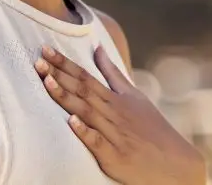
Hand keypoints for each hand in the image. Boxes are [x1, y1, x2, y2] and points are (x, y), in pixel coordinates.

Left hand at [34, 45, 206, 184]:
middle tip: (38, 60)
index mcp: (116, 98)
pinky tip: (71, 122)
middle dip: (59, 74)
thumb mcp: (135, 96)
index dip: (65, 63)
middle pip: (82, 90)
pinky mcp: (114, 156)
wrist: (174, 162)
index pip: (86, 76)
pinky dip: (85, 132)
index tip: (46, 49)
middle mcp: (113, 112)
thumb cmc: (151, 127)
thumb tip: (97, 48)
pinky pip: (97, 142)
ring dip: (66, 96)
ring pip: (86, 111)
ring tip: (47, 81)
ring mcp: (114, 133)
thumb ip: (113, 73)